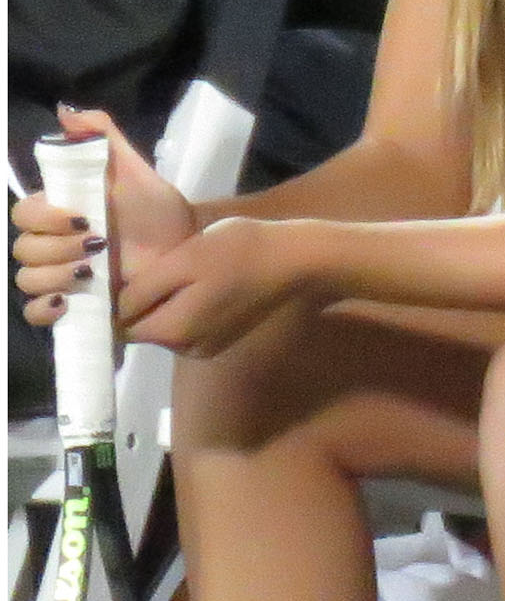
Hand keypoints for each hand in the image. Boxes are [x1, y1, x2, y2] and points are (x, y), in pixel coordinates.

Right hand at [13, 107, 199, 327]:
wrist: (188, 250)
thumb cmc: (158, 212)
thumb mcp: (134, 171)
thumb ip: (103, 138)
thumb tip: (66, 112)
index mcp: (59, 214)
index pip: (23, 214)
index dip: (44, 216)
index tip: (81, 216)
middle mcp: (54, 247)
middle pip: (24, 250)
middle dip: (57, 247)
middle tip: (96, 245)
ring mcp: (61, 279)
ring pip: (28, 281)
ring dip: (55, 276)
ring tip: (92, 274)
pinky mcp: (75, 309)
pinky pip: (36, 315)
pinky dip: (45, 310)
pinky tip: (69, 302)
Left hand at [118, 217, 322, 357]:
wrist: (299, 260)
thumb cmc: (239, 252)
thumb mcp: (182, 261)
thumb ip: (141, 290)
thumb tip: (110, 309)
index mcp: (172, 332)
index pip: (117, 325)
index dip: (111, 300)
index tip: (118, 271)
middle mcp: (186, 348)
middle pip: (141, 327)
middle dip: (138, 301)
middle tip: (149, 264)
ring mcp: (207, 346)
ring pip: (164, 326)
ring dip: (161, 303)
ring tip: (175, 270)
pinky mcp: (223, 337)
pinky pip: (186, 325)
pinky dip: (183, 306)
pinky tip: (199, 282)